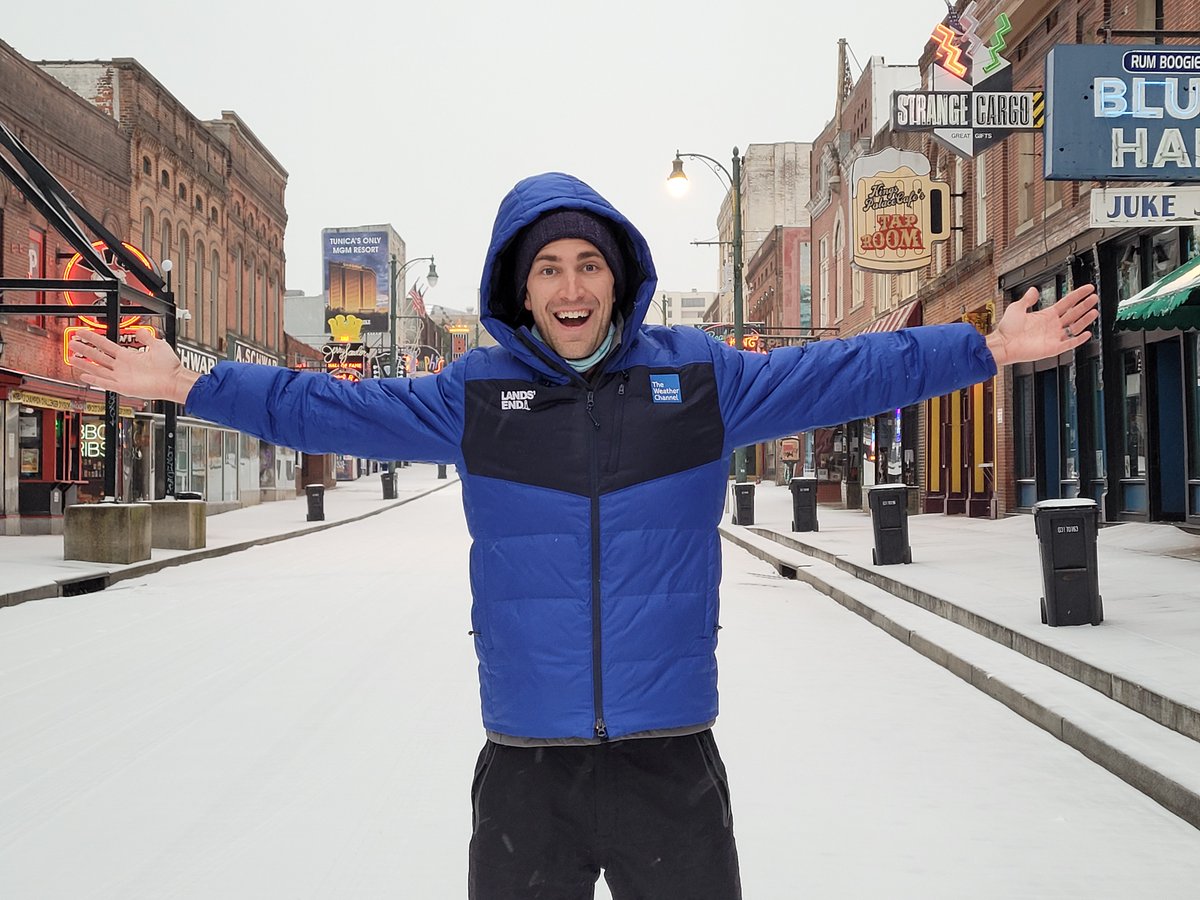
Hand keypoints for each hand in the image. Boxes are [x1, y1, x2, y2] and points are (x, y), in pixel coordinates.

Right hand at [67, 329, 200, 403]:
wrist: (175, 380)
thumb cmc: (169, 366)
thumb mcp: (158, 345)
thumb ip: (147, 337)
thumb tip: (140, 330)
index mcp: (129, 356)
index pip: (106, 345)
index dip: (93, 339)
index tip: (82, 333)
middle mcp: (123, 367)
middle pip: (98, 356)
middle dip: (84, 349)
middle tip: (72, 343)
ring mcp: (122, 377)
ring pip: (98, 369)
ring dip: (84, 363)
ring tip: (71, 357)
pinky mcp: (124, 387)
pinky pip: (105, 383)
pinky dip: (95, 379)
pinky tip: (84, 375)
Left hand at [984, 283, 1098, 366]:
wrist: (1002, 344)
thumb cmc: (1006, 329)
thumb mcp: (1017, 308)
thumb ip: (1027, 299)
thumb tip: (1033, 289)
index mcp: (1045, 315)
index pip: (1066, 303)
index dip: (1077, 295)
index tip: (1087, 289)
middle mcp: (1051, 325)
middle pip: (1073, 313)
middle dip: (1084, 305)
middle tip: (1094, 297)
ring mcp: (1053, 337)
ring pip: (1074, 327)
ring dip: (1085, 320)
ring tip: (1094, 311)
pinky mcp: (1053, 348)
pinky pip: (1069, 344)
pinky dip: (1078, 339)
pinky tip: (1087, 333)